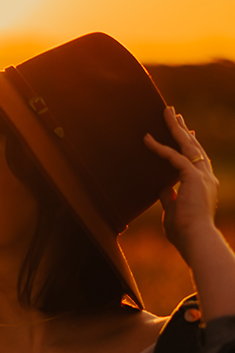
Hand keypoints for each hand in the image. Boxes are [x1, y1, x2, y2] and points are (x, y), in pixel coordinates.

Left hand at [144, 106, 218, 265]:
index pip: (197, 160)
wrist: (197, 240)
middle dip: (183, 129)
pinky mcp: (193, 178)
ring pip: (187, 145)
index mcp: (204, 186)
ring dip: (176, 128)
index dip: (190, 145)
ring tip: (167, 112)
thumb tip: (162, 189)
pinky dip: (159, 148)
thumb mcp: (173, 212)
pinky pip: (174, 157)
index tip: (186, 132)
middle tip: (174, 114)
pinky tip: (147, 139)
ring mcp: (202, 176)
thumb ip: (169, 199)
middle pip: (194, 147)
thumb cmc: (185, 233)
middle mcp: (206, 178)